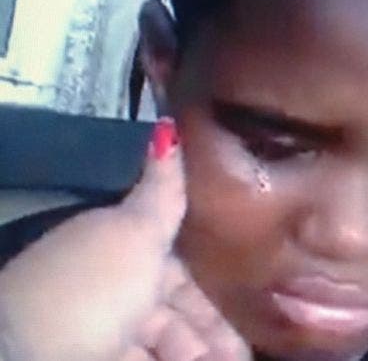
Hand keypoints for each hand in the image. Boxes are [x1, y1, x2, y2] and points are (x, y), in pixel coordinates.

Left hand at [0, 119, 250, 360]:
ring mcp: (104, 332)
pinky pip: (147, 360)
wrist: (23, 349)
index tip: (250, 314)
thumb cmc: (93, 286)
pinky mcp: (97, 358)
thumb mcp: (135, 233)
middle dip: (211, 332)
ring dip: (199, 352)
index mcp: (126, 250)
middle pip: (176, 311)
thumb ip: (162, 190)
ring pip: (165, 342)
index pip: (182, 272)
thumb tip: (167, 125)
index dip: (215, 294)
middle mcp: (116, 289)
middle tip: (240, 356)